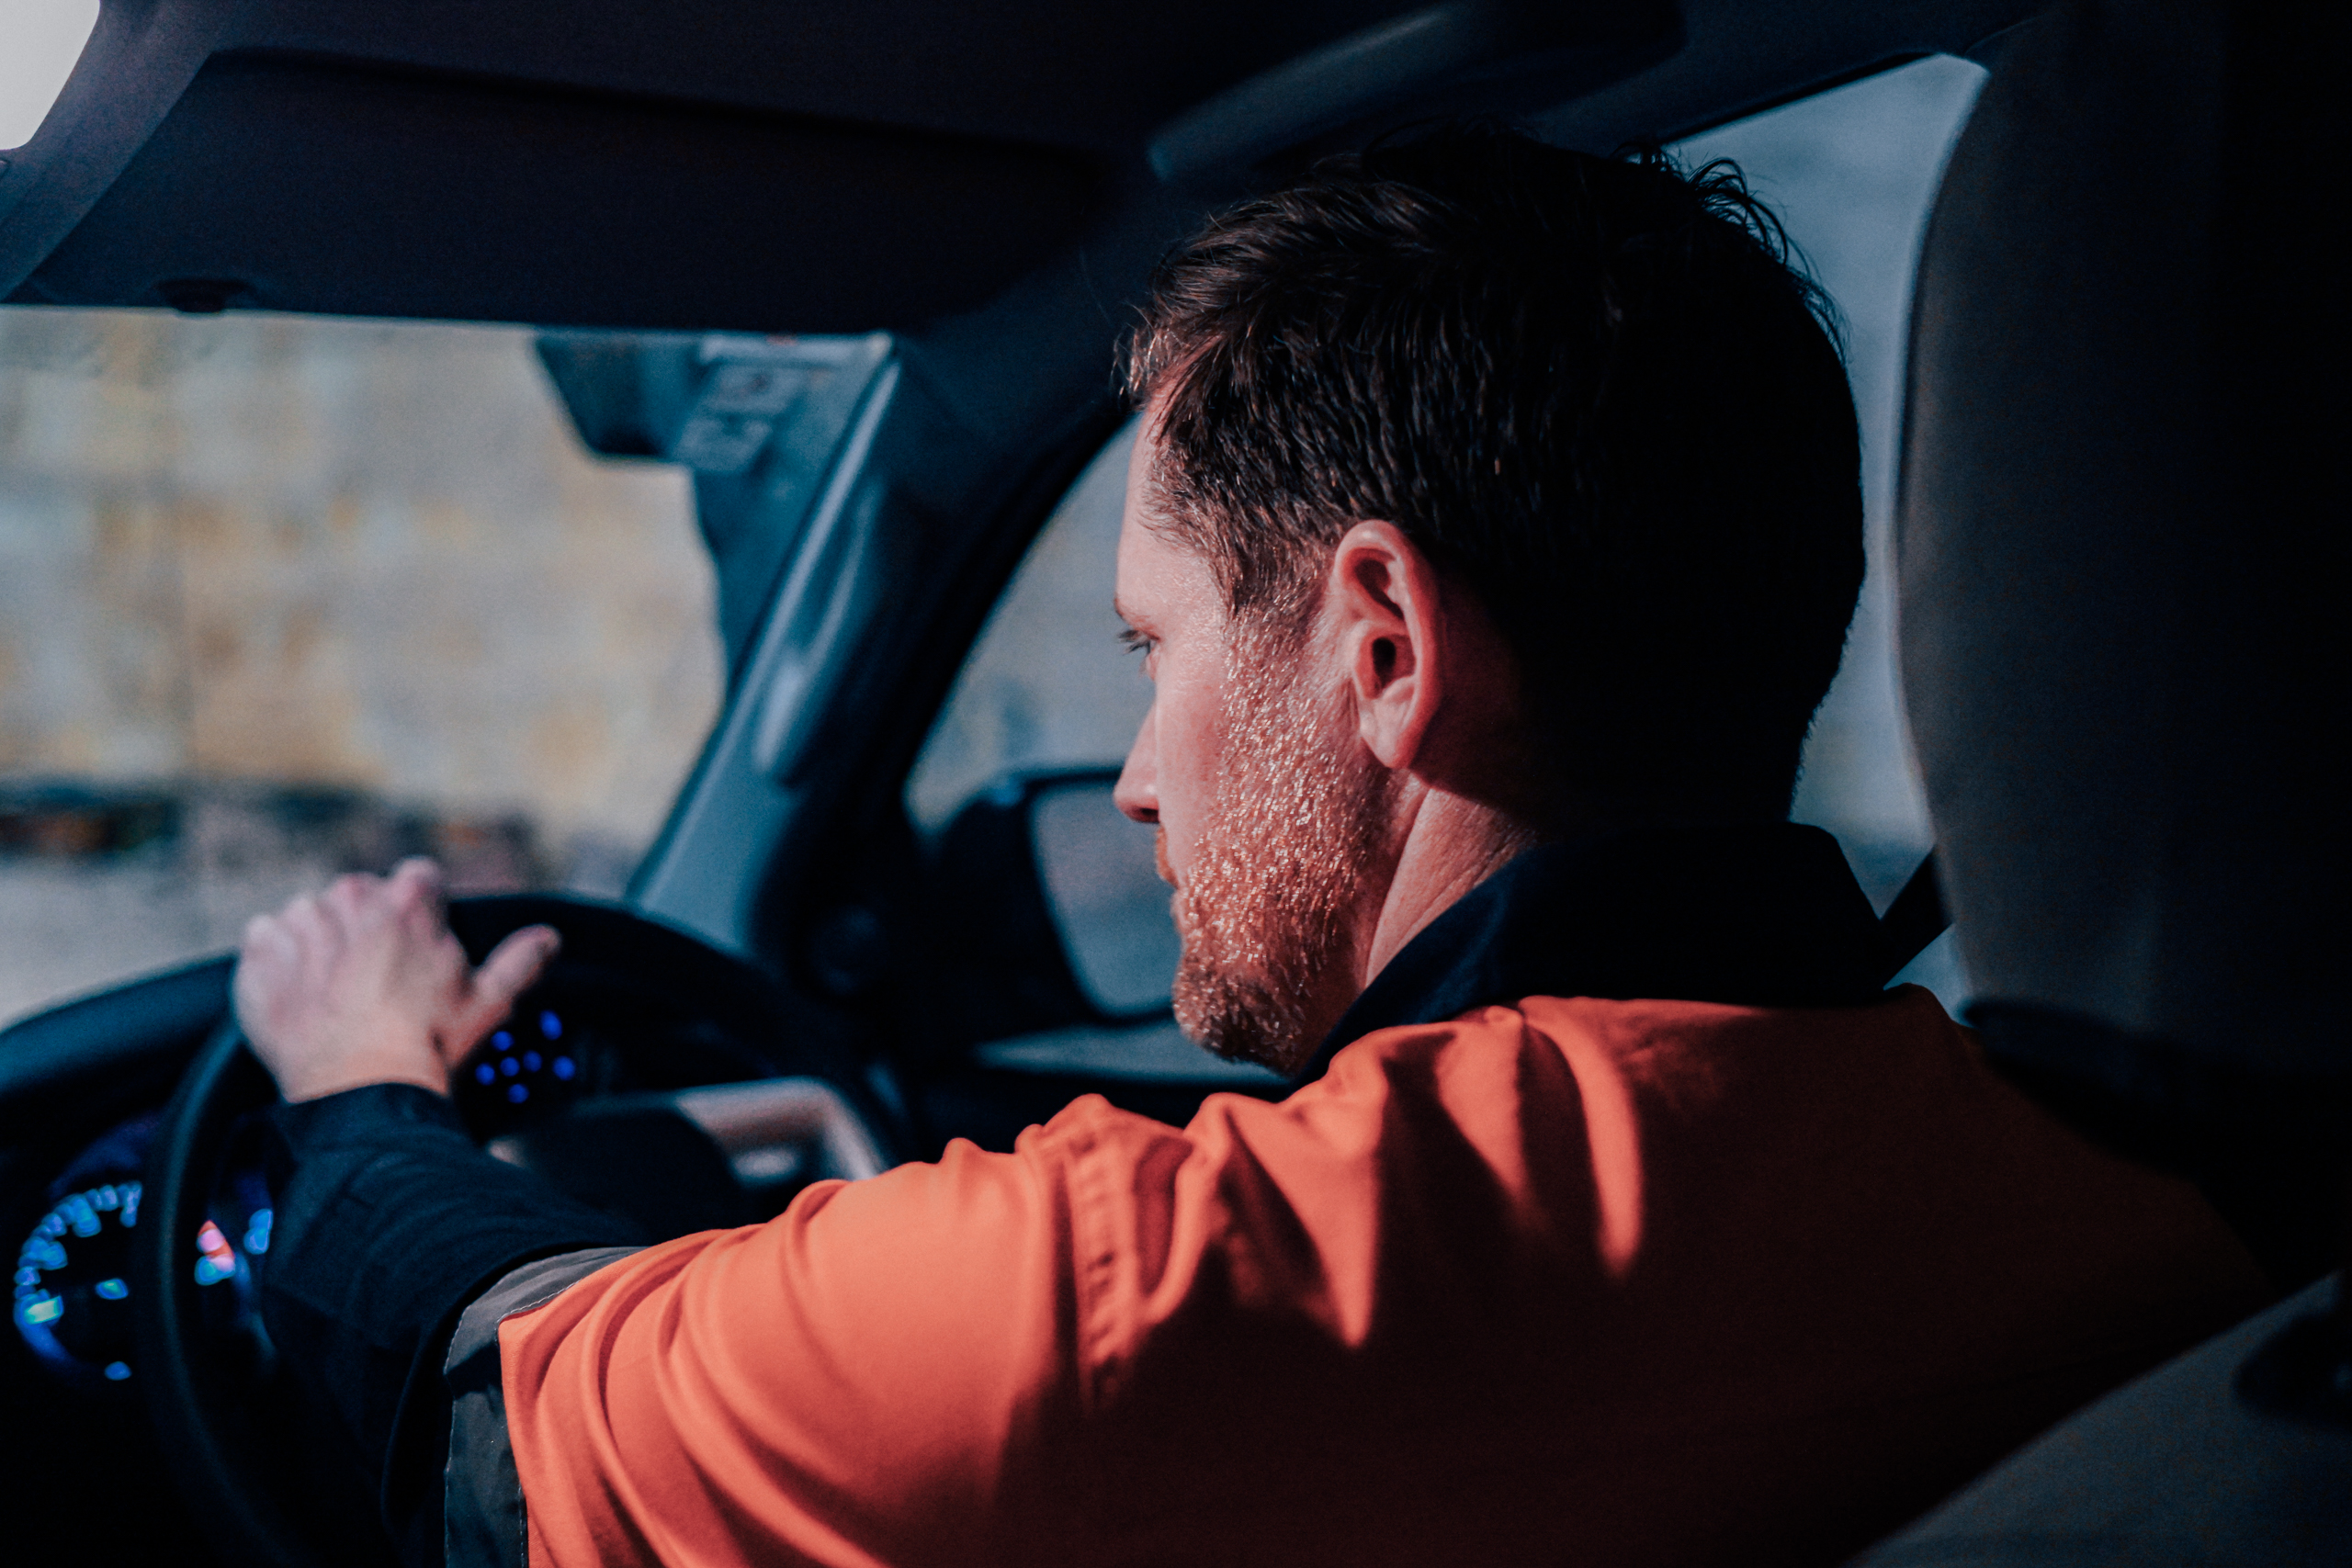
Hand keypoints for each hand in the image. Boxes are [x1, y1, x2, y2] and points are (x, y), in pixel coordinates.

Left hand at [234, 858, 560, 1103]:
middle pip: (359, 894)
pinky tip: (300, 994)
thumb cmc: (426, 1047)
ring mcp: (301, 926)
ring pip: (311, 915)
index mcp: (409, 900)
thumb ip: (520, 961)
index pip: (417, 877)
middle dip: (366, 925)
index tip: (417, 942)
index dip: (420, 911)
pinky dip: (277, 960)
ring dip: (320, 941)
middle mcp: (351, 900)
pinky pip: (265, 939)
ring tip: (335, 989)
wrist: (359, 1092)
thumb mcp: (489, 1003)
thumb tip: (548, 938)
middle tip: (376, 976)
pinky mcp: (260, 956)